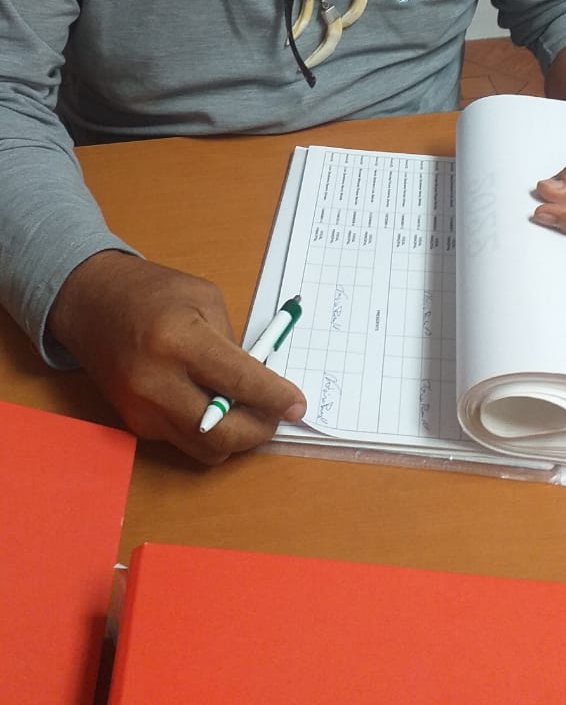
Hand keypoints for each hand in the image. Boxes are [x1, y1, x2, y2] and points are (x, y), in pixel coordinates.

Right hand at [47, 251, 306, 464]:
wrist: (90, 303)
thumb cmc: (153, 291)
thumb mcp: (204, 298)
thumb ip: (232, 344)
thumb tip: (260, 383)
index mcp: (178, 341)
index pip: (237, 382)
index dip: (274, 398)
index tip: (298, 406)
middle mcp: (156, 384)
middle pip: (222, 434)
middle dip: (259, 431)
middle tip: (275, 415)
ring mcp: (142, 410)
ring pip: (206, 449)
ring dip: (234, 436)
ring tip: (246, 408)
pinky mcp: (134, 424)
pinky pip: (184, 440)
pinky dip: (207, 430)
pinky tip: (211, 403)